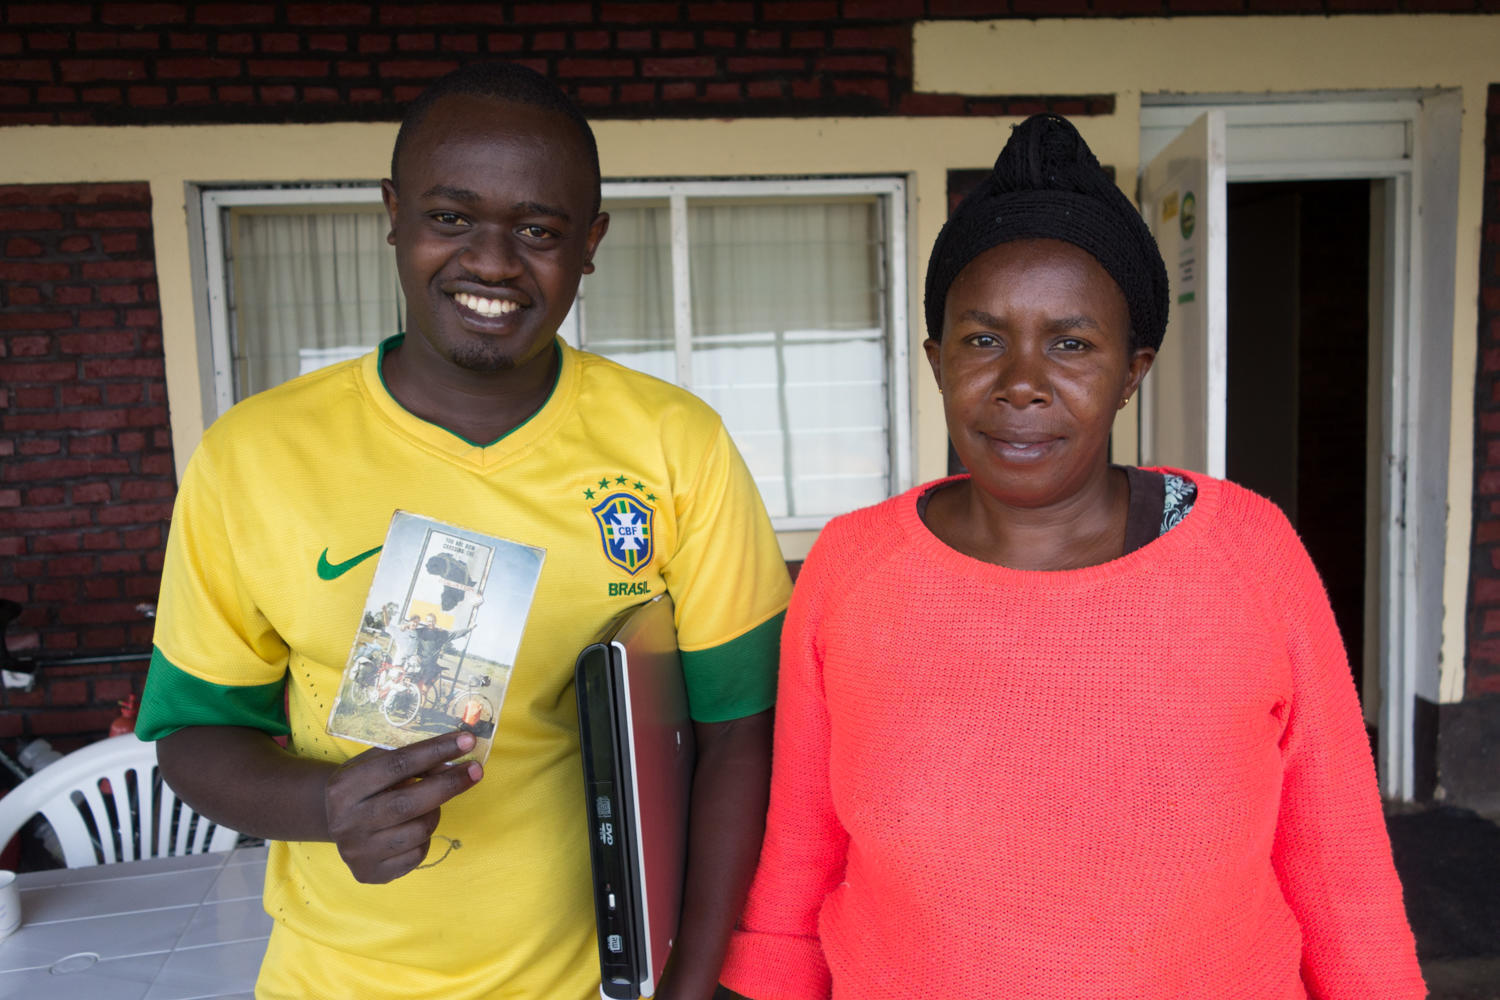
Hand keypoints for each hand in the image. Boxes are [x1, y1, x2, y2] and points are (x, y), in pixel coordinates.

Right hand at [323, 730, 481, 882]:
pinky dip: (425, 838)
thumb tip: (454, 761)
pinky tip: (413, 827)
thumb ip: (411, 760)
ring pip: (418, 830)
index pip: (397, 764)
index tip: (467, 741)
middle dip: (449, 784)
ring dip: (434, 813)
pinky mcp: (370, 873)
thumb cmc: (364, 785)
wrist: (333, 822)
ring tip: (428, 804)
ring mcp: (357, 851)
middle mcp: (346, 821)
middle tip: (476, 770)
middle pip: (409, 802)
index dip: (435, 751)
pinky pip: (417, 854)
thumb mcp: (376, 764)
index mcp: (344, 786)